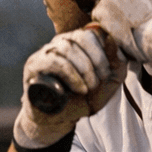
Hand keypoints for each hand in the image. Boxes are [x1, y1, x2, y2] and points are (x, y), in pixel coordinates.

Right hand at [15, 27, 124, 148]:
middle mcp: (60, 42)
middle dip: (97, 60)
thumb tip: (112, 40)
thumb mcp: (108, 83)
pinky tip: (79, 89)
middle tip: (100, 80)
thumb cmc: (83, 99)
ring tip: (89, 88)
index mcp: (79, 42)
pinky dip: (71, 75)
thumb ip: (117, 62)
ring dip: (84, 70)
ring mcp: (45, 52)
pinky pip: (55, 62)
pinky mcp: (34, 65)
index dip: (105, 50)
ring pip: (67, 48)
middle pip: (82, 36)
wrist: (59, 120)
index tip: (108, 73)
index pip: (94, 31)